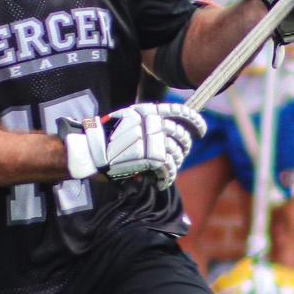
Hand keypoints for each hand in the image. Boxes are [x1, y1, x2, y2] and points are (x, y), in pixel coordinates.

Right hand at [61, 102, 206, 189]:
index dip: (195, 121)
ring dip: (172, 167)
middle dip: (183, 149)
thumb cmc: (105, 139)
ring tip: (163, 174)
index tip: (202, 130)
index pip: (180, 111)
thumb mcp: (127, 122)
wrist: (91, 150)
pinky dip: (166, 178)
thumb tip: (169, 136)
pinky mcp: (153, 158)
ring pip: (176, 155)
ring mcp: (154, 139)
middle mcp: (154, 123)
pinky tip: (160, 182)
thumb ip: (147, 125)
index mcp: (148, 111)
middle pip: (182, 137)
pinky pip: (168, 170)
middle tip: (177, 157)